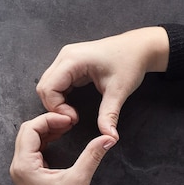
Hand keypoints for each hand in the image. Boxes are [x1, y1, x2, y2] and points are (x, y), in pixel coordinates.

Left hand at [9, 112, 115, 184]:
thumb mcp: (79, 179)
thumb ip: (92, 155)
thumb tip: (108, 137)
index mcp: (24, 166)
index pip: (30, 129)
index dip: (49, 119)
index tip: (69, 119)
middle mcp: (18, 168)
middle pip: (27, 133)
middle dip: (47, 123)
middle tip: (68, 121)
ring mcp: (22, 173)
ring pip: (29, 142)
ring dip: (46, 132)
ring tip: (66, 128)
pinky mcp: (29, 178)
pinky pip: (32, 152)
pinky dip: (45, 143)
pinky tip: (59, 140)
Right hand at [36, 26, 168, 139]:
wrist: (139, 48)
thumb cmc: (130, 63)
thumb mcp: (119, 91)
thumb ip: (109, 114)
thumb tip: (109, 137)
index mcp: (72, 60)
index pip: (48, 88)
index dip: (56, 108)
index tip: (73, 119)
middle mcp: (64, 57)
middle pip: (44, 87)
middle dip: (54, 107)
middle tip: (72, 119)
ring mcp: (65, 59)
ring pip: (47, 85)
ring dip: (55, 102)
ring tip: (72, 113)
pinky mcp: (68, 64)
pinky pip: (55, 83)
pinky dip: (60, 96)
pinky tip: (72, 105)